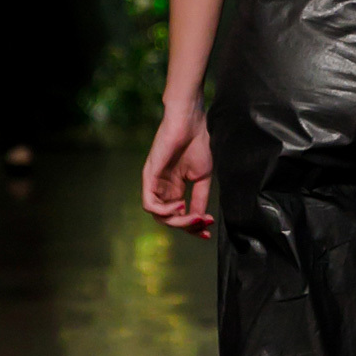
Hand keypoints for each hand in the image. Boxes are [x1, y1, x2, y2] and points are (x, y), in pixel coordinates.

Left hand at [142, 100, 213, 234]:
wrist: (192, 122)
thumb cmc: (198, 143)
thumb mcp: (202, 178)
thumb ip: (199, 199)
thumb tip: (199, 219)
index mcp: (174, 188)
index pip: (178, 217)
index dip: (192, 228)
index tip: (207, 233)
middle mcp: (162, 188)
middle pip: (168, 220)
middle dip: (187, 226)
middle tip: (203, 223)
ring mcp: (154, 183)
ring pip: (159, 216)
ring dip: (177, 221)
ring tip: (193, 216)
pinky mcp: (148, 176)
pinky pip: (150, 204)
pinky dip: (164, 211)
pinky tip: (180, 206)